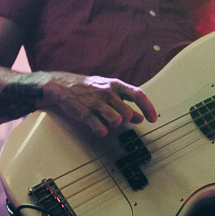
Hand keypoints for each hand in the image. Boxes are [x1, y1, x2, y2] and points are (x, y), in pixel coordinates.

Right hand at [42, 72, 157, 136]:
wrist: (61, 85)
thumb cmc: (89, 88)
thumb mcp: (110, 92)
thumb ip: (126, 104)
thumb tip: (141, 117)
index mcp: (116, 85)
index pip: (138, 95)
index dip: (148, 108)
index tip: (153, 119)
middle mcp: (107, 92)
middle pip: (127, 112)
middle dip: (127, 120)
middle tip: (121, 120)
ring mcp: (95, 102)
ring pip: (116, 120)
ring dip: (116, 124)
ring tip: (110, 122)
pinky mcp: (84, 112)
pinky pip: (99, 126)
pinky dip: (102, 130)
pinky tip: (102, 130)